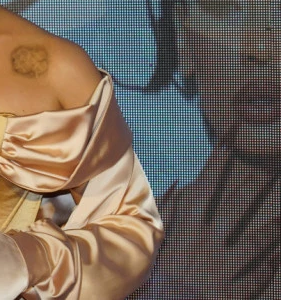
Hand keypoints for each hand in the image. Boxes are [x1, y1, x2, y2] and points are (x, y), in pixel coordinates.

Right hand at [150, 146, 280, 298]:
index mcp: (188, 223)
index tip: (234, 135)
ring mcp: (226, 265)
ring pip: (256, 242)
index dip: (222, 158)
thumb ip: (165, 209)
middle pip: (239, 206)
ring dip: (272, 228)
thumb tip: (176, 182)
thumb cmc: (152, 273)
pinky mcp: (235, 290)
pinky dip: (268, 266)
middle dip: (257, 183)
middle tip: (274, 165)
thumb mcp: (152, 235)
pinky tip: (278, 256)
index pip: (209, 182)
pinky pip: (257, 276)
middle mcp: (210, 240)